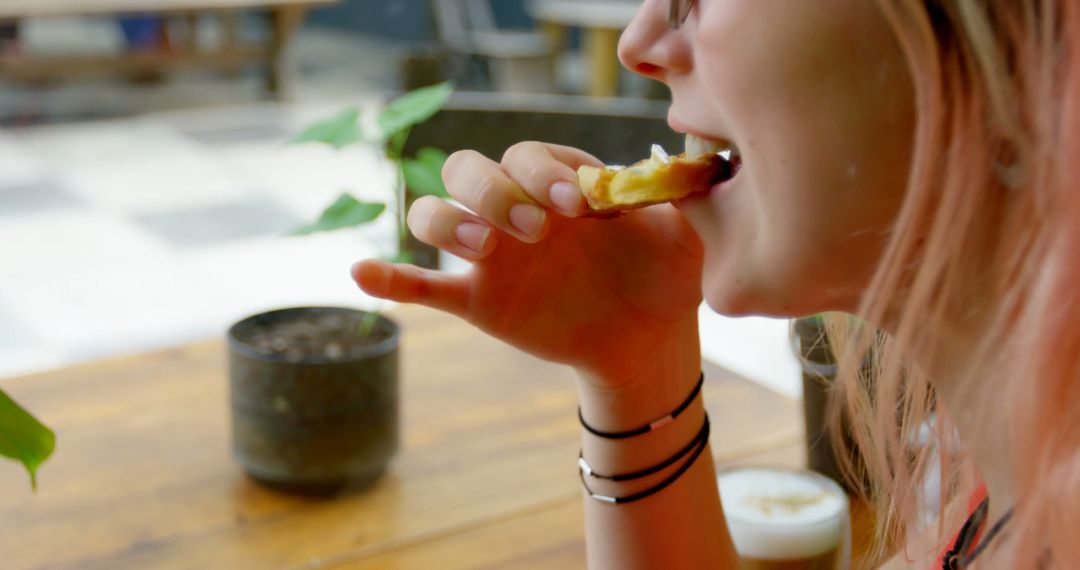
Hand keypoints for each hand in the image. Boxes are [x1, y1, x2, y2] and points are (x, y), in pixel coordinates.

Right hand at [352, 142, 703, 389]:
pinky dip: (390, 278)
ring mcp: (492, 255)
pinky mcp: (478, 300)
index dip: (543, 172)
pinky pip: (423, 286)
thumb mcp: (678, 233)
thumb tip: (678, 164)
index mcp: (558, 184)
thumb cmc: (663, 278)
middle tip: (536, 231)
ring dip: (446, 222)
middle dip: (493, 192)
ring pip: (434, 216)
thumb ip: (669, 197)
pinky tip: (361, 274)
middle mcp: (516, 209)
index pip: (528, 154)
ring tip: (482, 249)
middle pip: (468, 170)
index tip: (579, 208)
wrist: (648, 340)